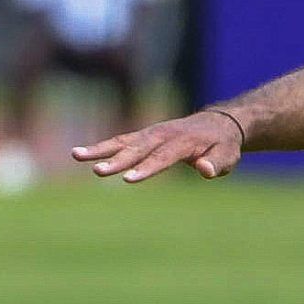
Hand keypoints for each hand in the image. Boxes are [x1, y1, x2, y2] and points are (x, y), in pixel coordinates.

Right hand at [72, 109, 243, 182]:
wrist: (218, 124)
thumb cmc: (223, 145)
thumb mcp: (228, 156)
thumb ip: (217, 163)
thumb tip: (206, 170)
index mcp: (183, 142)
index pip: (162, 157)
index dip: (146, 168)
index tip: (128, 179)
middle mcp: (163, 134)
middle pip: (137, 149)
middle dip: (117, 161)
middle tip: (97, 171)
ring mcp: (151, 134)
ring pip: (123, 142)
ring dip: (99, 149)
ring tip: (75, 155)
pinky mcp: (144, 136)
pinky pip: (120, 141)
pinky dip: (102, 146)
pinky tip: (80, 153)